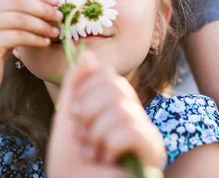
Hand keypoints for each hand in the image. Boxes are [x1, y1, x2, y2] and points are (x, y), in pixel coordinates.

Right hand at [0, 0, 61, 101]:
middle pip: (17, 2)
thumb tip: (49, 1)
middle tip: (59, 16)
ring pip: (19, 19)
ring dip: (42, 25)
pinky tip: (45, 42)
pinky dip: (35, 38)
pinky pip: (18, 36)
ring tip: (55, 32)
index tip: (55, 1)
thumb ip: (15, 11)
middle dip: (42, 8)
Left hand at [70, 53, 165, 169]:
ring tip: (94, 153)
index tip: (75, 119)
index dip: (85, 92)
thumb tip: (88, 53)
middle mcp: (135, 116)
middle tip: (84, 137)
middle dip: (89, 111)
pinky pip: (130, 128)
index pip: (108, 75)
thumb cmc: (72, 167)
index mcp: (116, 107)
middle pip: (116, 85)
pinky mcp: (152, 150)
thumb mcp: (66, 120)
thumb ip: (76, 87)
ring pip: (121, 108)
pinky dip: (110, 145)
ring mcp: (146, 133)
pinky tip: (107, 160)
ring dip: (96, 133)